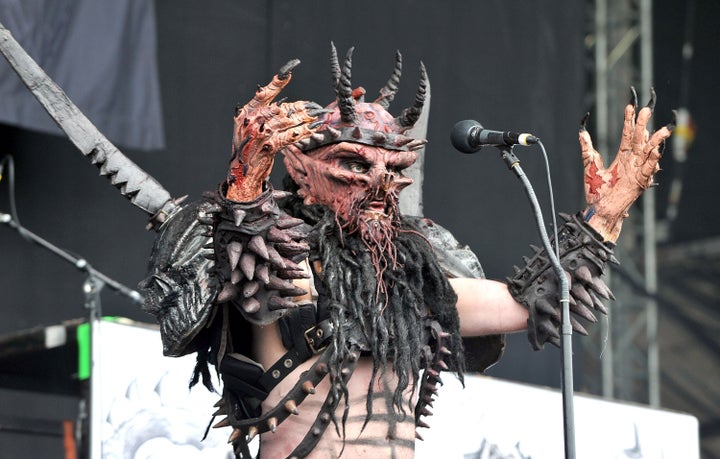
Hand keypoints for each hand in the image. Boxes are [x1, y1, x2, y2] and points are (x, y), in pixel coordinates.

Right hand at [226, 59, 323, 201]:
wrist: (242, 174)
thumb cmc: (248, 150)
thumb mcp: (249, 129)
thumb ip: (265, 115)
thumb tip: (288, 107)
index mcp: (246, 112)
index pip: (264, 93)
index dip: (277, 81)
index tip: (290, 70)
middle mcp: (252, 120)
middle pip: (282, 108)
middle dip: (300, 108)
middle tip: (315, 107)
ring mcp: (259, 133)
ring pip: (288, 122)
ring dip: (305, 120)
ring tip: (317, 118)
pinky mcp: (268, 146)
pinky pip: (290, 136)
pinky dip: (302, 133)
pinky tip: (311, 130)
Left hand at [580, 88, 673, 241]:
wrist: (599, 208)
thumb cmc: (596, 191)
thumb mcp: (590, 165)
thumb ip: (587, 149)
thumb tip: (581, 132)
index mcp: (622, 157)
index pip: (628, 135)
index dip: (629, 121)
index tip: (630, 107)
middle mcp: (632, 162)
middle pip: (639, 140)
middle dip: (642, 126)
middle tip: (646, 110)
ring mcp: (637, 171)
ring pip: (648, 152)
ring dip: (655, 141)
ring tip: (662, 130)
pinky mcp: (639, 182)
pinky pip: (648, 170)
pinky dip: (653, 161)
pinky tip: (656, 151)